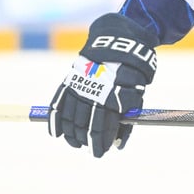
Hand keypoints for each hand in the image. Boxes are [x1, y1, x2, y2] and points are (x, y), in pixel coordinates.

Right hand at [48, 13, 157, 156]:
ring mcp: (79, 86)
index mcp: (112, 95)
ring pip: (70, 117)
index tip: (102, 152)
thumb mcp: (136, 93)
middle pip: (85, 125)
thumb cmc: (133, 71)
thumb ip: (126, 118)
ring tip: (76, 144)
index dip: (101, 142)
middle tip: (93, 150)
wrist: (119, 41)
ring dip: (72, 134)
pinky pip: (58, 104)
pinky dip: (56, 121)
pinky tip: (57, 133)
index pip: (102, 126)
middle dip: (89, 141)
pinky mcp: (70, 81)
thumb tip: (118, 145)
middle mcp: (93, 92)